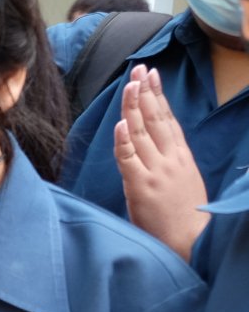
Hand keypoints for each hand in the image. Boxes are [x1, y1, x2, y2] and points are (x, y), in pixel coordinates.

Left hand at [116, 66, 207, 259]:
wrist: (192, 242)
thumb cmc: (185, 217)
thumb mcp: (183, 182)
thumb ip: (169, 164)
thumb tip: (154, 150)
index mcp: (181, 157)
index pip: (168, 120)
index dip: (157, 97)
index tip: (151, 76)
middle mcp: (170, 159)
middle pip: (155, 119)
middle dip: (145, 92)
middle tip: (139, 69)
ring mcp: (156, 172)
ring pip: (141, 133)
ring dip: (133, 107)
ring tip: (129, 84)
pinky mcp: (141, 187)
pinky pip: (129, 160)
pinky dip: (123, 141)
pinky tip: (120, 124)